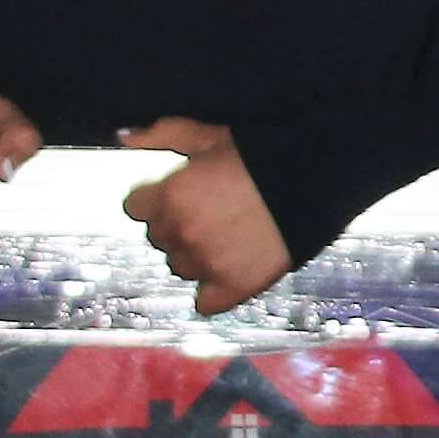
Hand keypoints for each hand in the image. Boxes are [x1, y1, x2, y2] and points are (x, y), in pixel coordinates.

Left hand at [124, 118, 288, 313]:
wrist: (314, 179)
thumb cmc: (261, 152)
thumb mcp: (207, 134)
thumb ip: (162, 135)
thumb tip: (125, 137)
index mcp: (171, 195)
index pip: (135, 208)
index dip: (156, 198)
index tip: (176, 195)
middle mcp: (182, 232)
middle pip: (158, 238)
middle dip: (175, 225)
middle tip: (206, 212)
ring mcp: (207, 263)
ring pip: (180, 267)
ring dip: (193, 255)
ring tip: (221, 238)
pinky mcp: (234, 286)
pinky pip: (206, 303)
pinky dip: (213, 292)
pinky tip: (226, 272)